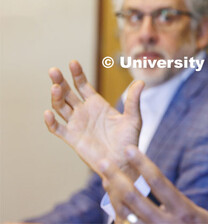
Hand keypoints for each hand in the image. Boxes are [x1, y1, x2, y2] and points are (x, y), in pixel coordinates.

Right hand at [44, 60, 143, 177]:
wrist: (124, 162)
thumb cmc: (129, 140)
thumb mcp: (133, 118)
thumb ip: (134, 100)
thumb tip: (141, 81)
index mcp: (97, 104)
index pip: (82, 85)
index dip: (76, 74)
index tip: (72, 63)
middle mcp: (84, 112)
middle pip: (67, 93)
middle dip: (60, 81)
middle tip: (54, 71)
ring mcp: (77, 124)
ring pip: (60, 107)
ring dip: (56, 97)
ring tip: (56, 88)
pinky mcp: (72, 139)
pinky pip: (57, 129)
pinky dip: (51, 122)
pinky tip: (49, 113)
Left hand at [100, 146, 207, 223]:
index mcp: (184, 212)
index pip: (158, 181)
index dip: (142, 163)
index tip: (129, 149)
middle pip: (133, 197)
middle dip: (116, 177)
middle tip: (102, 161)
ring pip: (125, 214)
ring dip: (112, 195)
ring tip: (104, 178)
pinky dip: (117, 216)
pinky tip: (113, 203)